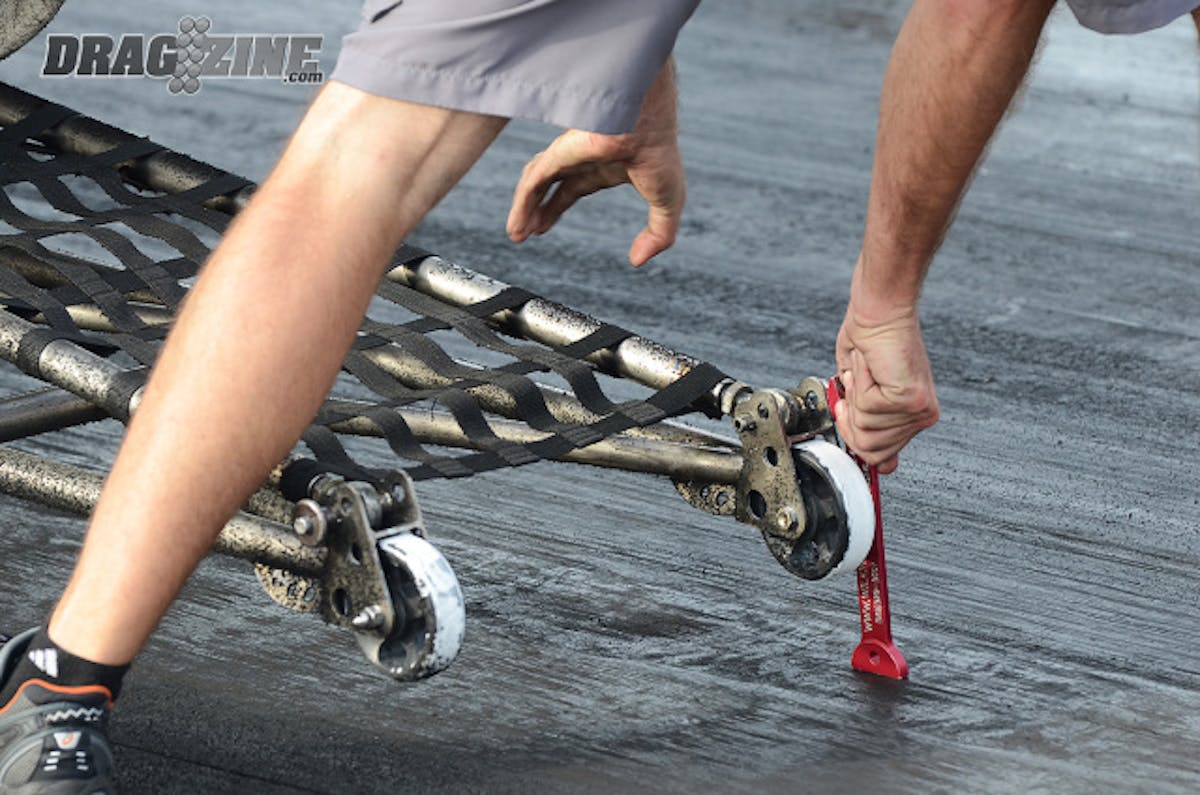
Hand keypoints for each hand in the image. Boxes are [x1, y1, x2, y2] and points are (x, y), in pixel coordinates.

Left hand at [506, 62, 683, 266]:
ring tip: (515, 234)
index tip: (543, 225)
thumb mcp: (669, 202)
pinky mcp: (558, 153)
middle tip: (523, 232)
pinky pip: (533, 182)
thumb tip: (638, 260)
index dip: (557, 207)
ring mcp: (569, 153)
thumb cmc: (661, 152)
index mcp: (607, 166)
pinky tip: (517, 225)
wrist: (650, 121)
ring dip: (525, 209)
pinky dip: (522, 203)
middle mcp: (584, 158)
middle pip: (552, 187)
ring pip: (537, 183)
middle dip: (537, 211)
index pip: (574, 189)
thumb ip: (659, 234)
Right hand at [834, 296, 939, 473]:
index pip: (881, 457)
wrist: (879, 312)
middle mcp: (921, 415)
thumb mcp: (862, 391)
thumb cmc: (869, 341)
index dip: (855, 437)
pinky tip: (871, 367)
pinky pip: (866, 408)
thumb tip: (880, 464)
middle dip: (851, 419)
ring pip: (865, 430)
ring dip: (854, 397)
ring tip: (867, 373)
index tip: (848, 412)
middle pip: (871, 450)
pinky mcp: (910, 399)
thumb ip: (867, 425)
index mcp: (914, 416)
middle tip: (857, 386)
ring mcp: (917, 410)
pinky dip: (858, 384)